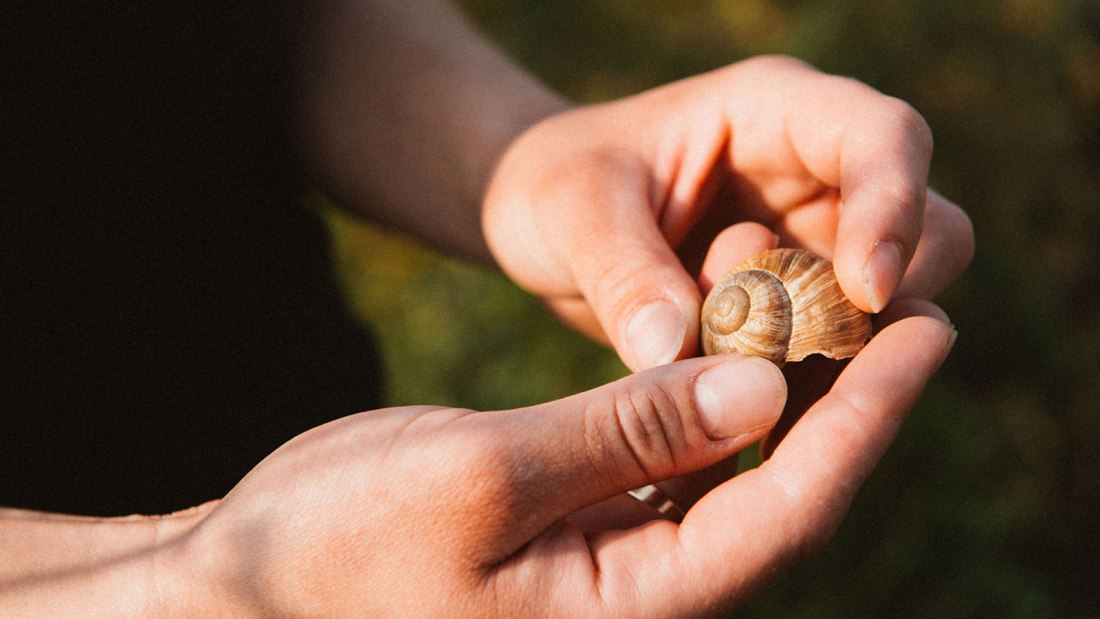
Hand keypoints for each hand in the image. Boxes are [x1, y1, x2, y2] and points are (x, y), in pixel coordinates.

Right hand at [160, 303, 953, 616]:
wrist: (254, 585)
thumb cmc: (339, 544)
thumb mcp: (482, 478)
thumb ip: (622, 436)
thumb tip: (758, 388)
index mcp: (630, 612)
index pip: (784, 512)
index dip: (865, 421)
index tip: (926, 335)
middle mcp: (641, 601)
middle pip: (776, 499)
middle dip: (845, 408)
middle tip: (904, 311)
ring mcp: (612, 569)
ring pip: (731, 482)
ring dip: (783, 403)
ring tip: (836, 319)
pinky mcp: (582, 533)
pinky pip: (674, 473)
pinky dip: (711, 411)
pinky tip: (738, 356)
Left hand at [484, 55, 972, 370]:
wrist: (542, 223)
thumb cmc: (557, 185)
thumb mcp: (572, 211)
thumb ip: (624, 275)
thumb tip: (674, 353)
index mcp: (774, 113)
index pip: (881, 139)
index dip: (893, 209)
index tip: (866, 291)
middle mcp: (815, 179)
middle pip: (925, 232)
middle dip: (874, 302)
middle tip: (790, 352)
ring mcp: (812, 249)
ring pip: (889, 308)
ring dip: (832, 354)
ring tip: (731, 374)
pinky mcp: (795, 314)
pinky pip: (834, 359)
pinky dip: (801, 390)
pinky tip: (735, 411)